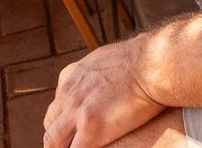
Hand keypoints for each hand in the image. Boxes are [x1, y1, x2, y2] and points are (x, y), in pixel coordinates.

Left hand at [43, 42, 163, 147]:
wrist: (151, 64)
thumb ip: (95, 77)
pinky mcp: (91, 127)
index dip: (63, 125)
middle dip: (58, 140)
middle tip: (71, 147)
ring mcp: (77, 111)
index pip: (56, 108)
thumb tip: (102, 85)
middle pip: (50, 125)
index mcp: (69, 77)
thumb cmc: (141, 61)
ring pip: (54, 141)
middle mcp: (67, 93)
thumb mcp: (105, 61)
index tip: (72, 134)